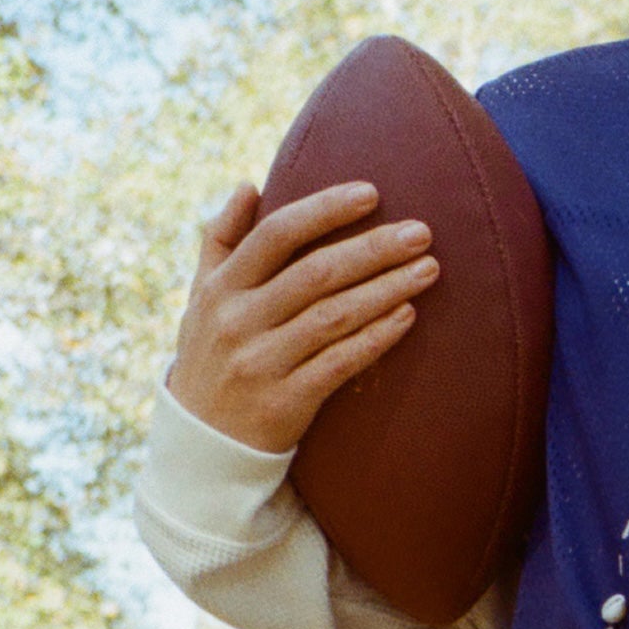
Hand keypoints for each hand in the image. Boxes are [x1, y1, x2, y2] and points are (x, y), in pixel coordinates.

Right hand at [166, 181, 437, 454]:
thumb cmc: (211, 356)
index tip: (371, 193)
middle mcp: (238, 321)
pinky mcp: (285, 402)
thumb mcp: (200, 297)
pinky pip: (340, 363)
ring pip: (335, 316)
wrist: (202, 442)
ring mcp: (262, 362)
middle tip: (422, 232)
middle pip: (316, 272)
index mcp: (220, 287)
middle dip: (374, 248)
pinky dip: (376, 338)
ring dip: (387, 289)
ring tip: (428, 269)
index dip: (326, 210)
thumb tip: (248, 186)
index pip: (278, 234)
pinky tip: (408, 316)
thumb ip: (221, 241)